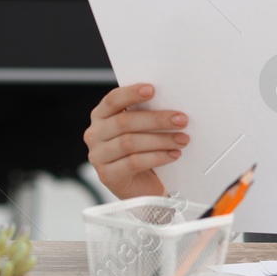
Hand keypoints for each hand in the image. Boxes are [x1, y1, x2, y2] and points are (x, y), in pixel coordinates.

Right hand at [84, 84, 186, 199]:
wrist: (143, 186)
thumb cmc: (143, 151)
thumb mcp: (142, 129)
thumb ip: (146, 113)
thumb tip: (170, 102)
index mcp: (101, 116)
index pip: (113, 100)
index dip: (131, 93)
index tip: (153, 89)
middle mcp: (95, 134)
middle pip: (125, 122)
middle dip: (157, 119)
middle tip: (181, 120)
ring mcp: (98, 156)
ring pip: (130, 143)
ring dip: (161, 140)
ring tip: (182, 139)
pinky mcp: (107, 175)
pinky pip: (134, 162)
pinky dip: (157, 157)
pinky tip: (173, 154)